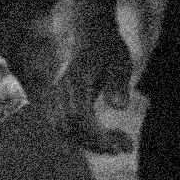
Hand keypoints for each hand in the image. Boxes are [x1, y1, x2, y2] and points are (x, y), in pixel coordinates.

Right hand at [49, 16, 137, 154]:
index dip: (98, 135)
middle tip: (124, 147)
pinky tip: (96, 140)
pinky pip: (59, 125)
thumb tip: (119, 107)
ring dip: (86, 142)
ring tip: (113, 146)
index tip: (120, 144)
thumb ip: (118, 83)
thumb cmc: (106, 47)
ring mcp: (54, 95)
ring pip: (61, 129)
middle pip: (69, 127)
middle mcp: (60, 90)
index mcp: (76, 81)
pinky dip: (76, 136)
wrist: (87, 31)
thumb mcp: (120, 62)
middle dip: (96, 143)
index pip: (80, 116)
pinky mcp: (54, 99)